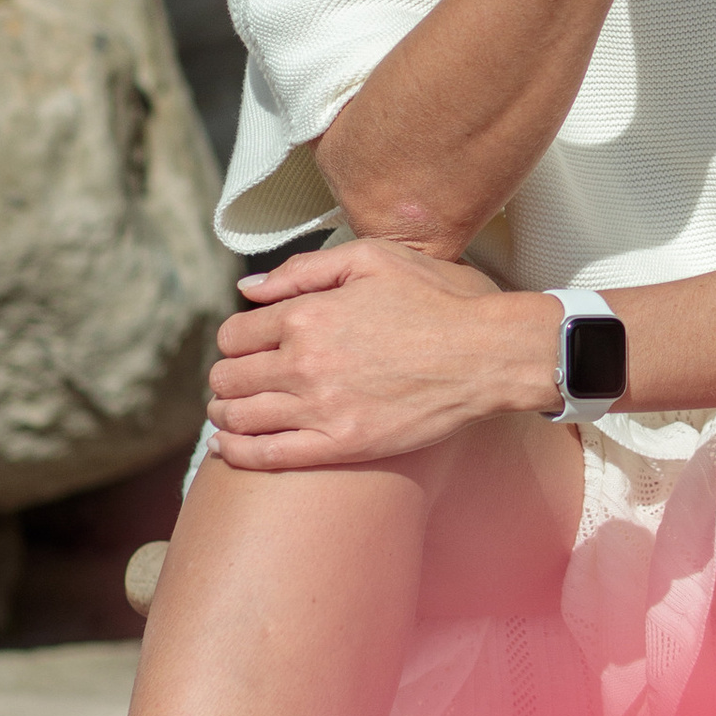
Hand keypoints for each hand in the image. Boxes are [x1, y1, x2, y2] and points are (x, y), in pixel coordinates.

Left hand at [207, 240, 555, 467]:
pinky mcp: (342, 446)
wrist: (489, 355)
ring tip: (231, 411)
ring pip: (239, 417)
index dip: (236, 338)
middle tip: (239, 378)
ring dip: (226, 413)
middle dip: (227, 375)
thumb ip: (304, 269)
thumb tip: (247, 287)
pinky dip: (238, 453)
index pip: (235, 333)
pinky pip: (267, 456)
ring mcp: (321, 409)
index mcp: (308, 315)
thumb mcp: (373, 258)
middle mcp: (305, 363)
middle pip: (229, 376)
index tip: (249, 344)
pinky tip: (229, 448)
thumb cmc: (439, 300)